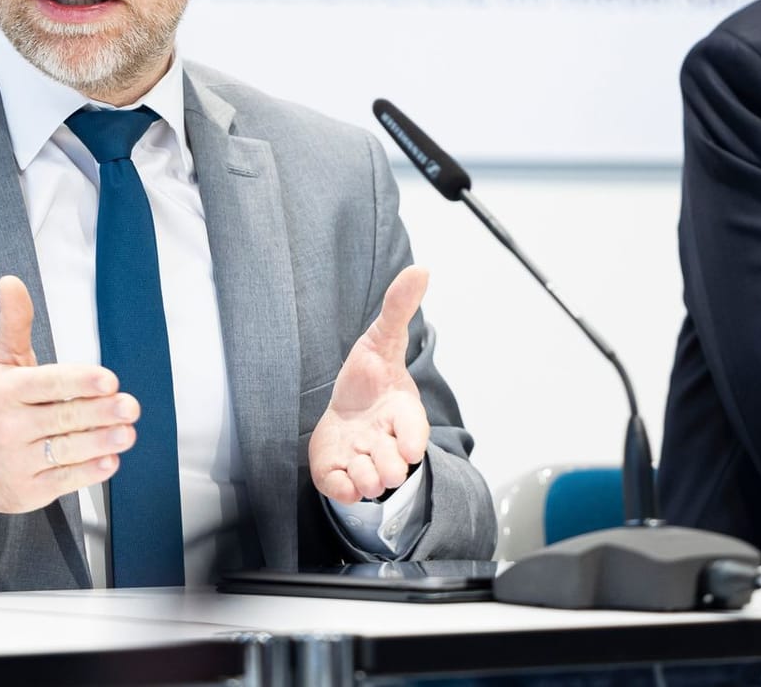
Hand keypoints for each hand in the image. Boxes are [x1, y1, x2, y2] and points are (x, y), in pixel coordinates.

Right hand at [0, 276, 140, 514]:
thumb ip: (14, 325)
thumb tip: (12, 282)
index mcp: (7, 392)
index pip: (47, 384)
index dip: (79, 382)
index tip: (109, 380)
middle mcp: (10, 427)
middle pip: (62, 417)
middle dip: (100, 412)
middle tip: (130, 406)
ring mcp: (18, 462)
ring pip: (66, 450)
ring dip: (100, 443)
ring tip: (127, 433)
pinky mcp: (28, 491)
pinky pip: (64, 480)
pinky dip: (89, 472)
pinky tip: (109, 461)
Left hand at [310, 266, 432, 504]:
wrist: (346, 409)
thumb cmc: (370, 376)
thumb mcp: (381, 338)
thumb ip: (399, 308)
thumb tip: (421, 268)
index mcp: (403, 415)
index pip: (415, 434)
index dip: (411, 440)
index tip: (406, 445)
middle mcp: (386, 442)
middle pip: (393, 468)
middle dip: (383, 462)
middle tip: (372, 445)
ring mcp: (363, 461)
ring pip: (370, 483)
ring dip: (363, 476)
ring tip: (356, 456)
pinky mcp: (339, 474)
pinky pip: (342, 493)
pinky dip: (341, 489)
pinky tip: (340, 474)